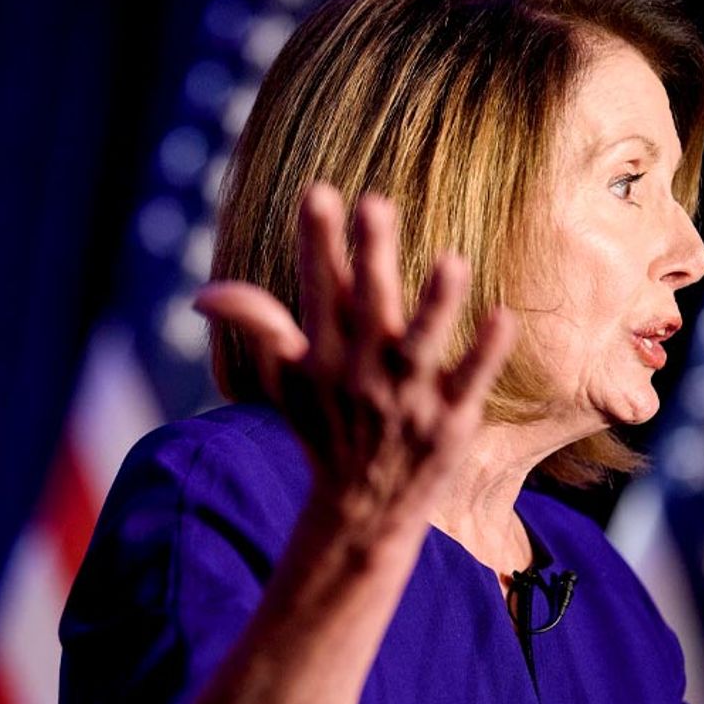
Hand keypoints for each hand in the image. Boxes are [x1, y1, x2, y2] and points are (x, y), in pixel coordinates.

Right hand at [195, 183, 515, 548]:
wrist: (364, 509)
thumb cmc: (325, 429)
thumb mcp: (285, 380)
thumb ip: (255, 326)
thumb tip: (202, 294)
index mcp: (324, 356)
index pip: (318, 289)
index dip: (318, 242)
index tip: (319, 193)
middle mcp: (362, 372)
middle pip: (368, 306)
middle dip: (371, 258)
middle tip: (375, 204)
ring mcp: (408, 397)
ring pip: (421, 344)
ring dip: (434, 306)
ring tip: (450, 262)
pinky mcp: (449, 421)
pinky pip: (469, 382)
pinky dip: (484, 354)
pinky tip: (501, 317)